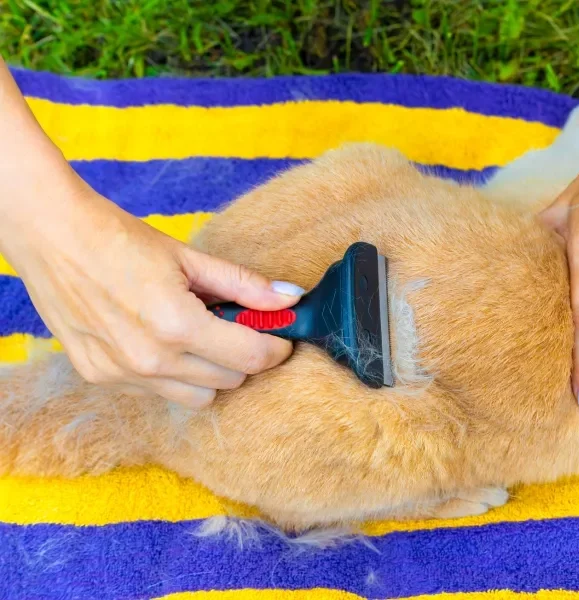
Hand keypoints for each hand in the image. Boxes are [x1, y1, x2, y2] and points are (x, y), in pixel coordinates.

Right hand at [2, 178, 303, 407]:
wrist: (52, 237)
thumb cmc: (121, 240)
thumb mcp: (190, 258)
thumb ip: (245, 285)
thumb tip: (292, 298)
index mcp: (178, 325)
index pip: (252, 358)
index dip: (276, 348)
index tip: (280, 335)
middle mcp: (151, 359)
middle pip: (230, 380)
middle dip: (244, 356)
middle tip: (237, 326)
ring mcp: (123, 373)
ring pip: (198, 396)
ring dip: (211, 371)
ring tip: (199, 334)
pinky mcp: (100, 377)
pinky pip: (158, 391)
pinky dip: (173, 373)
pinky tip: (163, 340)